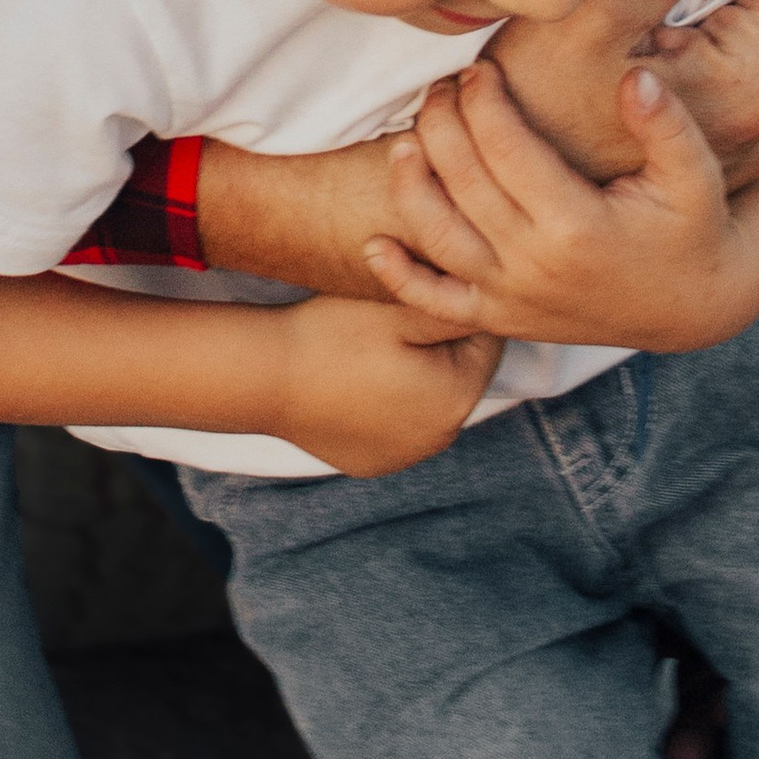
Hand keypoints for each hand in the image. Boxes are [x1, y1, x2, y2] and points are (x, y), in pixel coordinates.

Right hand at [264, 296, 501, 478]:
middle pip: (459, 376)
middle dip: (440, 347)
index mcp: (456, 398)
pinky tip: (360, 380)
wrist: (265, 377)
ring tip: (376, 349)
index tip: (428, 294)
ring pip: (429, 402)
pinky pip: (398, 426)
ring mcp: (405, 457)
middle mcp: (440, 438)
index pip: (486, 344)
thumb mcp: (401, 308)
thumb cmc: (332, 335)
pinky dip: (389, 404)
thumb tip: (493, 297)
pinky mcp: (374, 463)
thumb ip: (454, 305)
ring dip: (417, 377)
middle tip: (398, 317)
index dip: (458, 313)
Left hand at [366, 57, 754, 354]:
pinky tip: (375, 245)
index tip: (475, 68)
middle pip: (463, 182)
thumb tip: (633, 77)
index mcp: (578, 226)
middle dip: (442, 125)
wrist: (692, 307)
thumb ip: (667, 126)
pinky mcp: (503, 320)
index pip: (506, 149)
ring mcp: (514, 298)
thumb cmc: (692, 229)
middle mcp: (536, 266)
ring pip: (438, 237)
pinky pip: (437, 305)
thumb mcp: (695, 177)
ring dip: (411, 186)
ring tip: (406, 140)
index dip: (482, 101)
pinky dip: (401, 278)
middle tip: (439, 88)